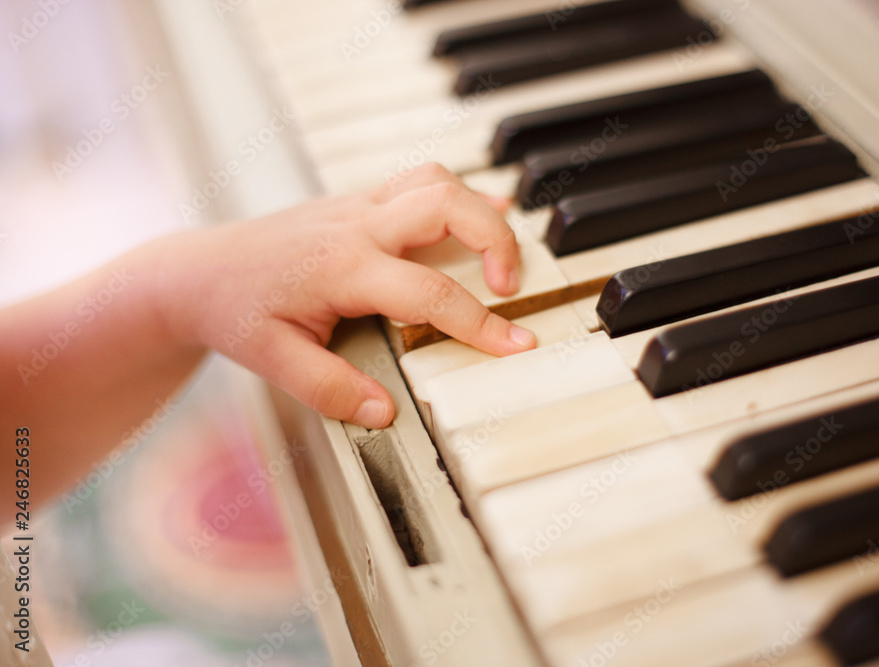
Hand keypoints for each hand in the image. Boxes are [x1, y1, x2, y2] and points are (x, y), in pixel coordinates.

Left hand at [155, 164, 536, 427]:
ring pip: (436, 180)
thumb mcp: (273, 361)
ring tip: (500, 253)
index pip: (429, 291)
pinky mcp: (356, 203)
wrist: (196, 272)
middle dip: (496, 240)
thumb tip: (383, 410)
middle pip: (446, 205)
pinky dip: (458, 195)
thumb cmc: (234, 310)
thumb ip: (330, 388)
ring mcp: (357, 207)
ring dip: (478, 208)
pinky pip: (419, 181)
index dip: (479, 323)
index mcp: (341, 266)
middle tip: (510, 288)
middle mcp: (356, 226)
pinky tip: (480, 213)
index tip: (515, 344)